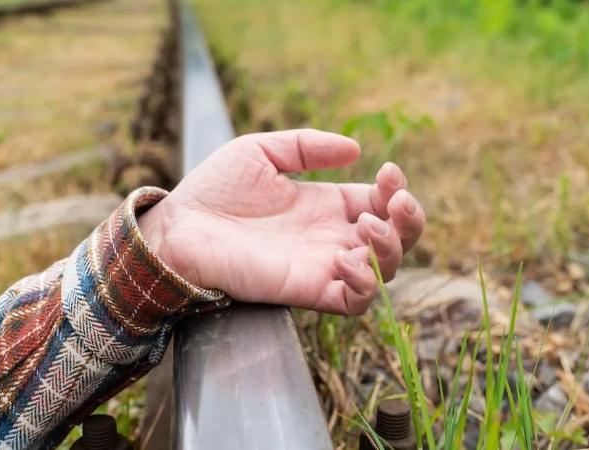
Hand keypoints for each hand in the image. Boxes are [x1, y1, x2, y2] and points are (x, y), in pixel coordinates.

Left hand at [138, 129, 424, 314]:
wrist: (179, 227)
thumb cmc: (212, 190)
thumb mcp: (261, 150)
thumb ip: (307, 146)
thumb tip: (355, 150)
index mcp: (324, 205)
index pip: (379, 202)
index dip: (395, 189)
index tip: (387, 171)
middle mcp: (329, 236)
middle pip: (395, 238)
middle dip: (410, 220)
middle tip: (393, 201)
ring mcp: (321, 265)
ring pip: (385, 271)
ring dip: (391, 248)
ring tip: (365, 226)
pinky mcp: (307, 289)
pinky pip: (356, 302)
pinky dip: (366, 282)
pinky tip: (344, 256)